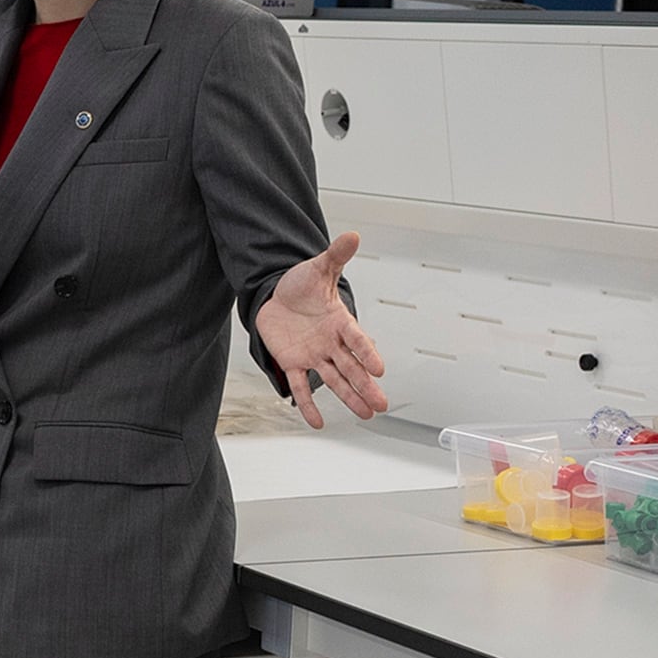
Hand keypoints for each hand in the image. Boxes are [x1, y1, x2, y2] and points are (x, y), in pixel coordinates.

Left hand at [253, 230, 386, 429]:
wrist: (276, 296)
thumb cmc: (301, 285)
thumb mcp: (318, 268)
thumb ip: (336, 256)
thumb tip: (353, 235)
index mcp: (340, 321)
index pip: (357, 340)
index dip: (367, 353)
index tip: (380, 368)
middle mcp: (330, 342)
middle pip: (351, 367)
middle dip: (365, 385)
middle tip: (381, 404)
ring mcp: (313, 355)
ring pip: (333, 380)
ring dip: (349, 397)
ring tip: (366, 415)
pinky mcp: (293, 363)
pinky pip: (301, 387)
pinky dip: (308, 404)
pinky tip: (317, 422)